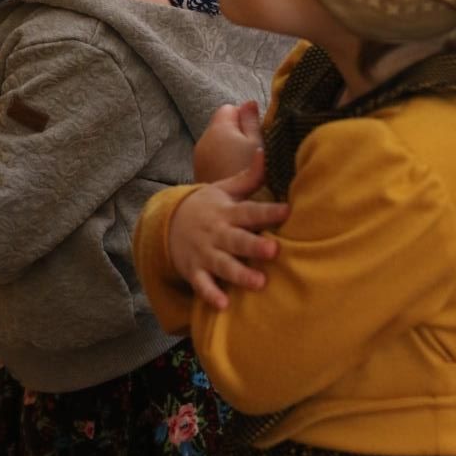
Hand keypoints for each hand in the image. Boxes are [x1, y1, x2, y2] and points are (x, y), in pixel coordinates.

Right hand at [169, 150, 288, 309]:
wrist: (167, 222)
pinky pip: (202, 285)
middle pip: (237, 240)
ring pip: (223, 265)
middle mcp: (217, 233)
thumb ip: (249, 176)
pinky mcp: (194, 270)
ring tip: (259, 283)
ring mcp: (204, 253)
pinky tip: (224, 305)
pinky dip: (211, 295)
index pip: (250, 211)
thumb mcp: (224, 189)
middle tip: (274, 251)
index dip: (269, 211)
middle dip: (254, 246)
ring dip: (240, 275)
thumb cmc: (207, 206)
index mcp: (227, 212)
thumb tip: (265, 151)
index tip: (289, 211)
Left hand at [194, 100, 262, 182]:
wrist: (231, 209)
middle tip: (252, 150)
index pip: (228, 109)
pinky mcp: (199, 172)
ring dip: (228, 148)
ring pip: (216, 144)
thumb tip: (248, 102)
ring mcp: (199, 158)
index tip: (255, 132)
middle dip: (235, 133)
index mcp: (218, 128)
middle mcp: (203, 140)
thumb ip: (252, 120)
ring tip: (243, 164)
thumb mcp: (258, 143)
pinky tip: (233, 174)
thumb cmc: (250, 172)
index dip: (244, 117)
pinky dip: (222, 161)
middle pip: (220, 127)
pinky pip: (212, 159)